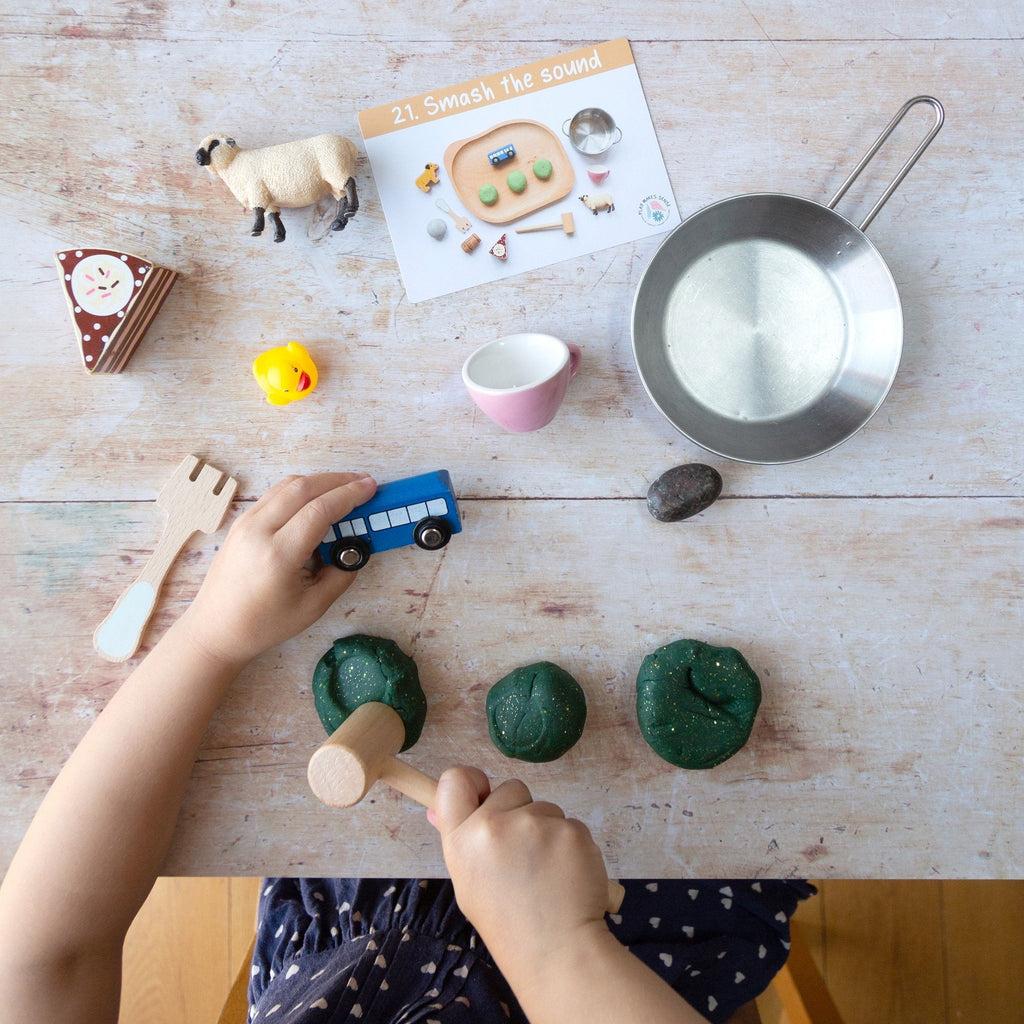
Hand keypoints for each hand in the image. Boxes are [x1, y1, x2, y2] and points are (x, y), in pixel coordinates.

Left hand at [179, 472, 376, 666]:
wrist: (216, 630)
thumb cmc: (263, 624)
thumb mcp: (313, 607)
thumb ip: (341, 575)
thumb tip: (356, 548)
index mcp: (278, 555)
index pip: (319, 510)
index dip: (349, 495)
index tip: (370, 488)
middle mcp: (258, 531)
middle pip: (303, 487)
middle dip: (338, 480)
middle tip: (363, 482)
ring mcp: (245, 524)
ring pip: (287, 485)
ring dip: (319, 481)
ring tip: (344, 487)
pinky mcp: (240, 523)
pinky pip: (274, 495)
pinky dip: (300, 490)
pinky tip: (316, 498)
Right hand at [432, 767, 611, 978]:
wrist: (556, 950)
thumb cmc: (508, 921)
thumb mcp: (468, 883)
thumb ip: (459, 839)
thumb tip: (438, 807)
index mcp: (462, 840)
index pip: (455, 780)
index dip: (471, 781)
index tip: (482, 794)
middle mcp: (494, 825)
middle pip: (508, 788)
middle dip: (517, 811)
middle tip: (520, 853)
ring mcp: (536, 825)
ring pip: (543, 806)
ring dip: (545, 829)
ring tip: (544, 870)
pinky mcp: (571, 830)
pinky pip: (569, 823)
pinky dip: (569, 843)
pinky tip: (565, 872)